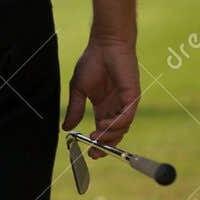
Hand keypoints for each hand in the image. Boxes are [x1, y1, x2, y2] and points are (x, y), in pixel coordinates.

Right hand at [63, 36, 140, 155]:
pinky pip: (127, 116)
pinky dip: (117, 124)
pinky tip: (104, 125)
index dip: (98, 143)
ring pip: (122, 127)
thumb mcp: (78, 89)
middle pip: (115, 133)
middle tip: (95, 152)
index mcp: (103, 107)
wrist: (105, 45)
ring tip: (97, 136)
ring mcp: (125, 103)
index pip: (102, 130)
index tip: (89, 153)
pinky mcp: (132, 96)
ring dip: (110, 135)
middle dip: (106, 145)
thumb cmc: (92, 63)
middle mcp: (116, 108)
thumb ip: (74, 109)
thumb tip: (66, 128)